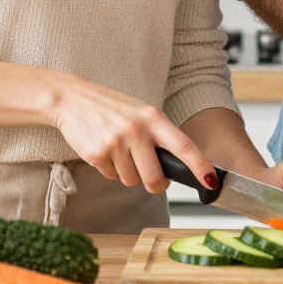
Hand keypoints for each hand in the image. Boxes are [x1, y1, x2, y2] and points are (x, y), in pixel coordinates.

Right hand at [46, 75, 215, 194]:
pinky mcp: (97, 154)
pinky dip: (110, 170)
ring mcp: (116, 143)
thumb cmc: (111, 108)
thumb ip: (159, 136)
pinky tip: (104, 150)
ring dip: (127, 174)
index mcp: (153, 118)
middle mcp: (137, 130)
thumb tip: (178, 166)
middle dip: (154, 184)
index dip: (200, 166)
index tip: (212, 181)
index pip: (184, 146)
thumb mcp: (141, 113)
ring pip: (132, 181)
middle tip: (150, 176)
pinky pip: (112, 177)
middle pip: (155, 178)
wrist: (71, 99)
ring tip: (119, 151)